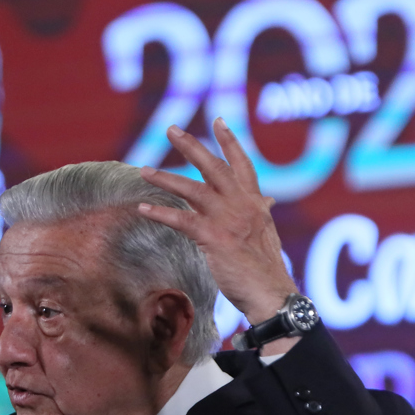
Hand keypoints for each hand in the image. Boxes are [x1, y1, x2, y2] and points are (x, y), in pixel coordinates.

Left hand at [137, 119, 298, 329]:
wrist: (271, 293)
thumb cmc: (266, 270)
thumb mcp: (266, 234)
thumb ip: (261, 213)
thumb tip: (266, 201)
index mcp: (254, 204)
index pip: (242, 165)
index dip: (230, 142)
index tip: (217, 121)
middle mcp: (242, 205)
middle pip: (214, 167)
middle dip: (192, 146)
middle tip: (172, 129)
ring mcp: (228, 220)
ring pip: (193, 190)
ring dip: (166, 179)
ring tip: (144, 170)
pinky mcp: (214, 238)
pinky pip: (181, 220)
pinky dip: (160, 213)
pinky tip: (143, 209)